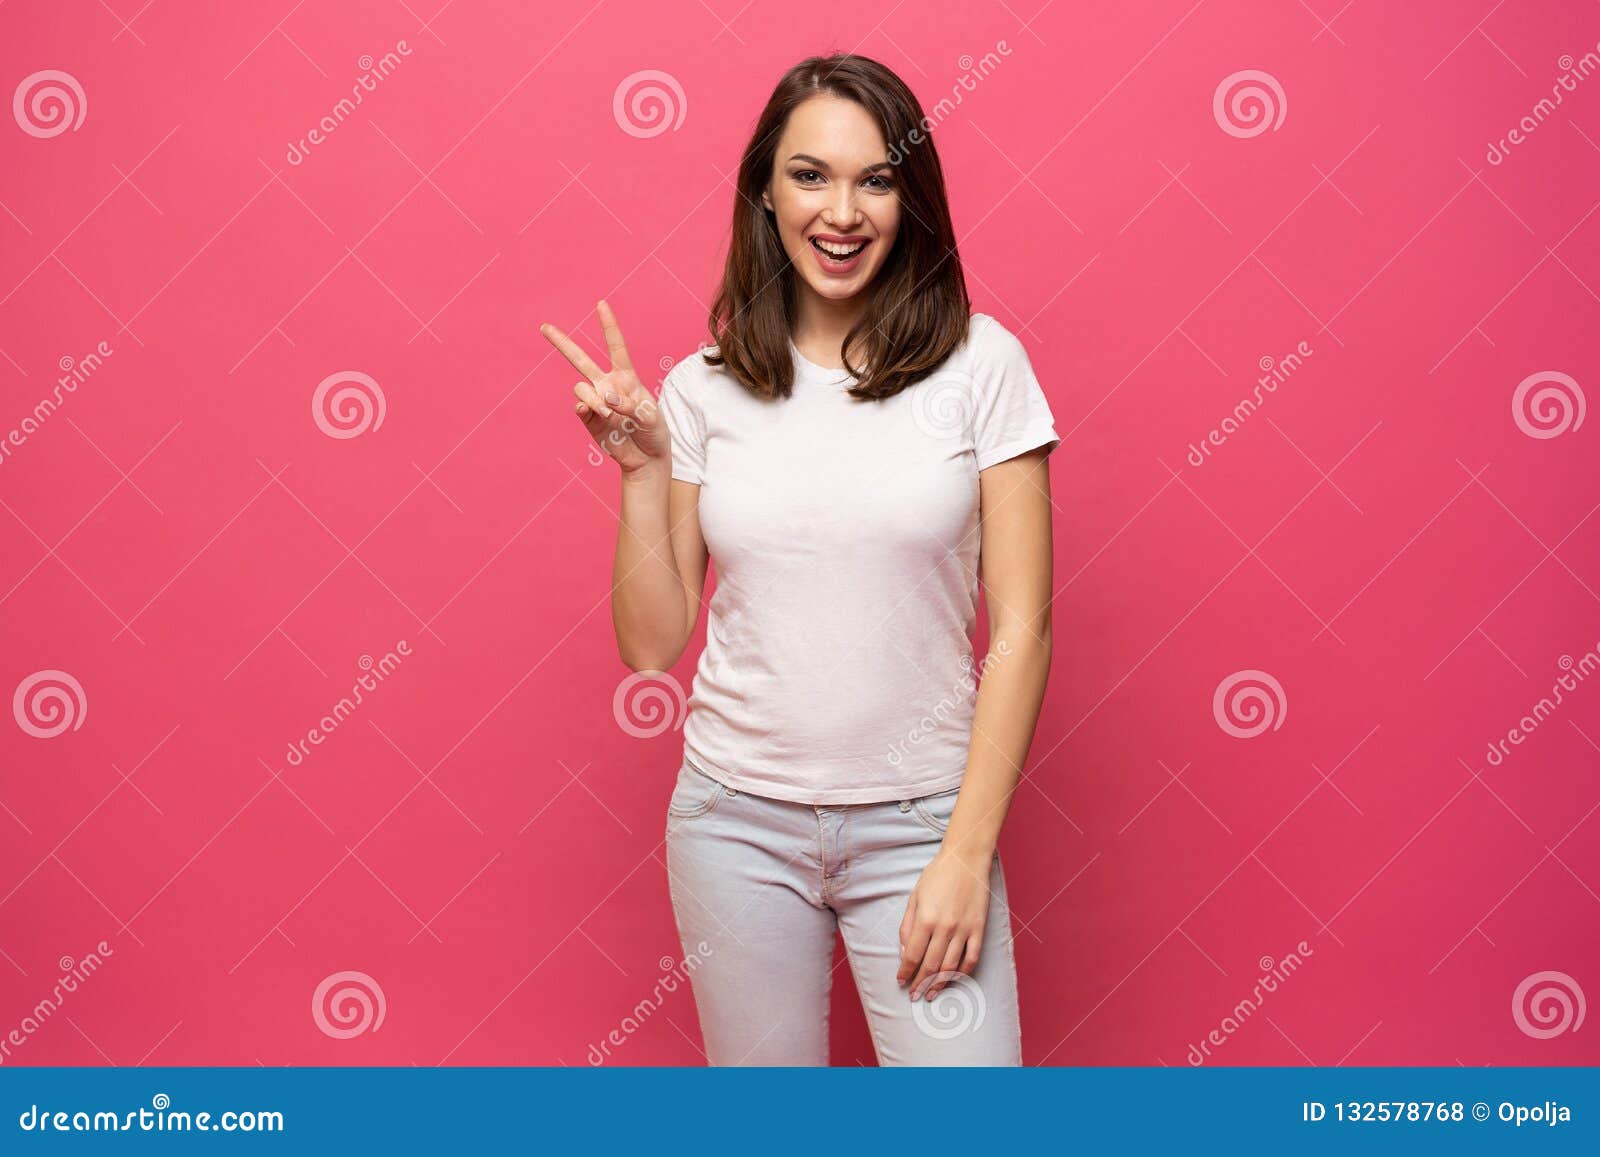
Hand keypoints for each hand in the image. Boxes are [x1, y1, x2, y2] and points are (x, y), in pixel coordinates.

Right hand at [540, 300, 668, 476]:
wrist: (646, 458)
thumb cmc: (654, 432)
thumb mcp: (651, 417)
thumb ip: (632, 406)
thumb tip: (608, 400)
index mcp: (626, 378)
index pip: (616, 347)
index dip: (608, 326)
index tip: (601, 304)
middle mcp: (607, 385)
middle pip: (581, 359)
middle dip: (562, 343)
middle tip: (544, 327)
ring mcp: (596, 402)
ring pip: (582, 388)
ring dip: (596, 400)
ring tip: (612, 416)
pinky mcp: (588, 419)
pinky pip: (580, 407)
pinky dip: (587, 409)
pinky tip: (595, 414)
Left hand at [896, 846, 993, 1000]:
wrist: (966, 860)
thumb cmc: (937, 875)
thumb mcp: (915, 897)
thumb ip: (908, 926)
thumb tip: (905, 952)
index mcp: (925, 919)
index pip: (912, 955)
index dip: (905, 972)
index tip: (901, 981)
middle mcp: (945, 928)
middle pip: (930, 966)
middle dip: (919, 983)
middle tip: (913, 995)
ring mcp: (964, 930)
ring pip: (950, 967)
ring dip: (939, 984)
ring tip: (931, 994)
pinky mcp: (979, 929)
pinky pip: (972, 958)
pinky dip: (962, 972)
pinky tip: (954, 979)